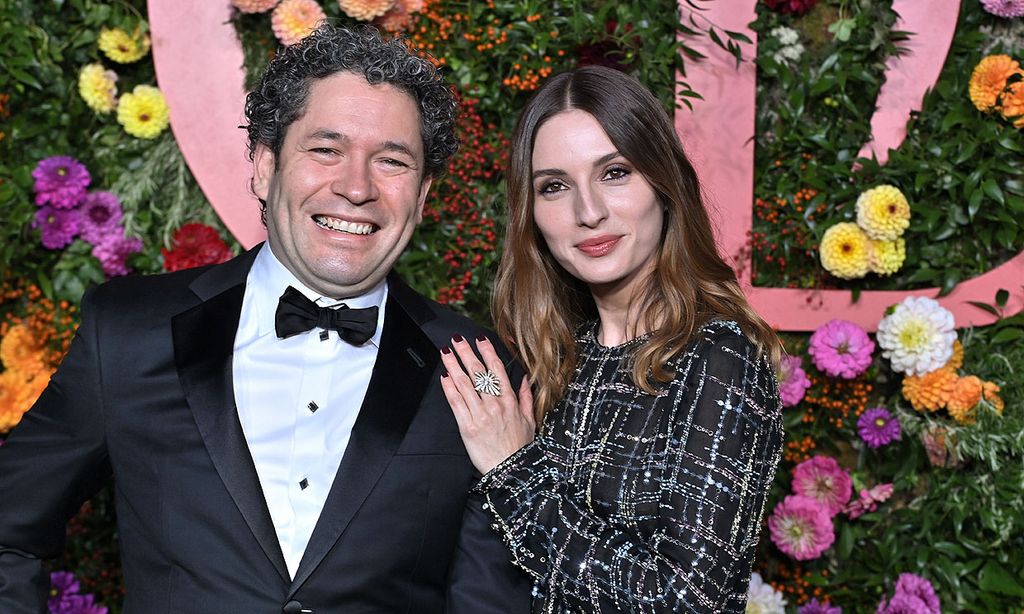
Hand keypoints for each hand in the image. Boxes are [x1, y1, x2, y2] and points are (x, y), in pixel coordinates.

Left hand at [439, 334, 535, 474]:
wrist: (511, 472)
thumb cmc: (520, 448)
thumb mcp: (530, 421)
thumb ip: (526, 398)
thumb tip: (524, 379)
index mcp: (510, 402)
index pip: (497, 370)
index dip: (487, 352)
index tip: (480, 339)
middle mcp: (495, 405)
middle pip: (478, 373)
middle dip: (466, 353)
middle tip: (457, 340)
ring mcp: (480, 415)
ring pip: (465, 385)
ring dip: (454, 366)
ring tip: (446, 353)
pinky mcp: (467, 428)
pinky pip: (457, 404)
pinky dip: (449, 389)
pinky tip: (444, 377)